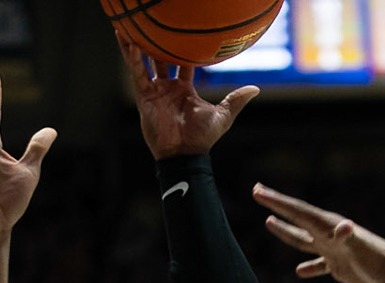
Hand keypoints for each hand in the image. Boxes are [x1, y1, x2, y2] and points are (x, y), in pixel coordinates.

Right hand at [119, 35, 258, 159]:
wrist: (184, 152)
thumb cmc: (203, 137)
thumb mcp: (223, 115)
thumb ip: (236, 99)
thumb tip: (255, 89)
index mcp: (185, 90)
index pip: (184, 64)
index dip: (184, 50)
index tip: (185, 34)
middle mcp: (169, 88)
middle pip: (162, 60)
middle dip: (160, 45)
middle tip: (160, 27)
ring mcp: (155, 91)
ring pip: (145, 63)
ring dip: (139, 46)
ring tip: (134, 27)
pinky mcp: (144, 96)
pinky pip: (137, 74)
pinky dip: (132, 59)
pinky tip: (130, 42)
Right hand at [254, 185, 384, 282]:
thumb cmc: (379, 262)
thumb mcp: (361, 248)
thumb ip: (350, 237)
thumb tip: (342, 227)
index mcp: (329, 226)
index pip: (297, 211)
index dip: (275, 201)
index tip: (256, 190)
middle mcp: (329, 234)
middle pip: (297, 218)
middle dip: (276, 206)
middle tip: (258, 191)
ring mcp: (334, 250)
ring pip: (304, 240)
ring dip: (286, 231)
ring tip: (269, 223)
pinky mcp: (341, 266)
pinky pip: (319, 265)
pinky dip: (309, 267)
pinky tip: (300, 272)